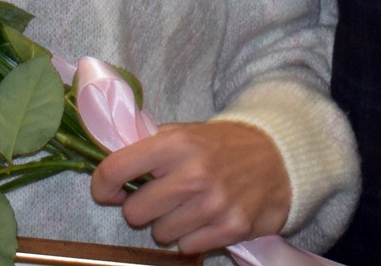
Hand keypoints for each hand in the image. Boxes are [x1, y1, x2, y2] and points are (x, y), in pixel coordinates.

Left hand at [90, 120, 291, 254]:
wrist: (278, 156)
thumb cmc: (221, 146)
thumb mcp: (184, 133)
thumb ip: (148, 148)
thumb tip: (108, 172)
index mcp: (176, 143)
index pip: (116, 169)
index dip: (102, 185)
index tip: (107, 191)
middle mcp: (193, 173)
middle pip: (134, 212)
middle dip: (142, 207)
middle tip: (161, 197)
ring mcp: (213, 204)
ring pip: (159, 234)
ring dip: (168, 224)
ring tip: (188, 206)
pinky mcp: (230, 228)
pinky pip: (186, 247)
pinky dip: (191, 237)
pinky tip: (205, 218)